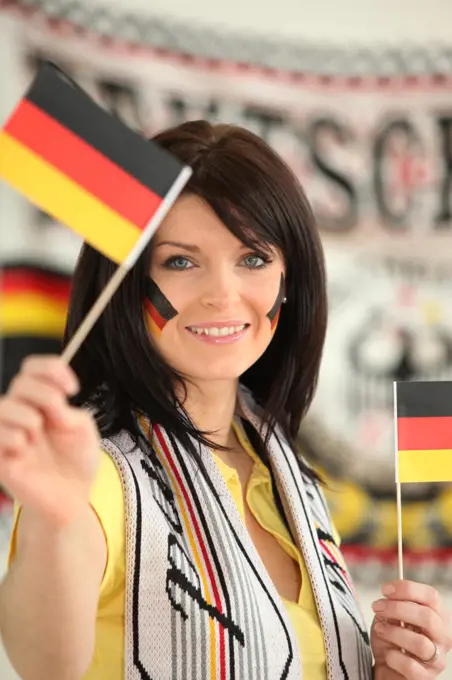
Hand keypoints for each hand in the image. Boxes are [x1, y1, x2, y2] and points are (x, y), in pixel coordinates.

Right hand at [0, 355, 99, 527]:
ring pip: (3, 406)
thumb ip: (67, 409)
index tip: (73, 388)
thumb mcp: (82, 427)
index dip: (51, 369)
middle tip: (59, 417)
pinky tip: (25, 450)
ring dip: (28, 417)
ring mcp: (7, 434)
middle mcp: (21, 413)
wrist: (73, 497)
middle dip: (45, 395)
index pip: (33, 369)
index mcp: (41, 401)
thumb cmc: (77, 461)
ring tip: (38, 437)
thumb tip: (50, 405)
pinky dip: (14, 438)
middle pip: (21, 383)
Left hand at [371, 579, 451, 678]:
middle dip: (397, 609)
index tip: (385, 589)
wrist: (387, 667)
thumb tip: (390, 599)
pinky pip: (411, 666)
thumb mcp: (390, 617)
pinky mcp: (427, 678)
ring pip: (419, 643)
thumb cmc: (391, 638)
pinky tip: (388, 654)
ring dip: (393, 632)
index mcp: (438, 616)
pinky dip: (394, 657)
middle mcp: (443, 637)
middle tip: (377, 607)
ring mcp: (437, 659)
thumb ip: (393, 606)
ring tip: (380, 629)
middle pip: (428, 617)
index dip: (408, 589)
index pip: (431, 596)